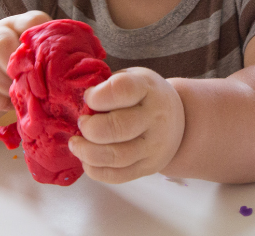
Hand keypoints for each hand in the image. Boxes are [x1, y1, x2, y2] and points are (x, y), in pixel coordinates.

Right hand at [0, 11, 49, 112]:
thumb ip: (55, 52)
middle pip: (0, 42)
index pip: (30, 22)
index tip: (50, 51)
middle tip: (33, 80)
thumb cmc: (24, 61)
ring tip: (24, 95)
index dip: (41, 34)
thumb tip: (89, 65)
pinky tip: (11, 105)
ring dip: (7, 85)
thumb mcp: (36, 49)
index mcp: (17, 26)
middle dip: (18, 63)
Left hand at [68, 67, 184, 183]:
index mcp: (148, 88)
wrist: (178, 119)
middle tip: (81, 123)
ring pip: (116, 156)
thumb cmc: (145, 95)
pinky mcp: (149, 167)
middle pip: (117, 128)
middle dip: (90, 128)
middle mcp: (155, 117)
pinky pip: (117, 175)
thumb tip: (76, 99)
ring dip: (87, 152)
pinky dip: (95, 170)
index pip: (122, 90)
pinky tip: (87, 159)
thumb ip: (108, 86)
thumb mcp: (132, 77)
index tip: (88, 97)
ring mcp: (154, 146)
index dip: (98, 96)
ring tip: (76, 144)